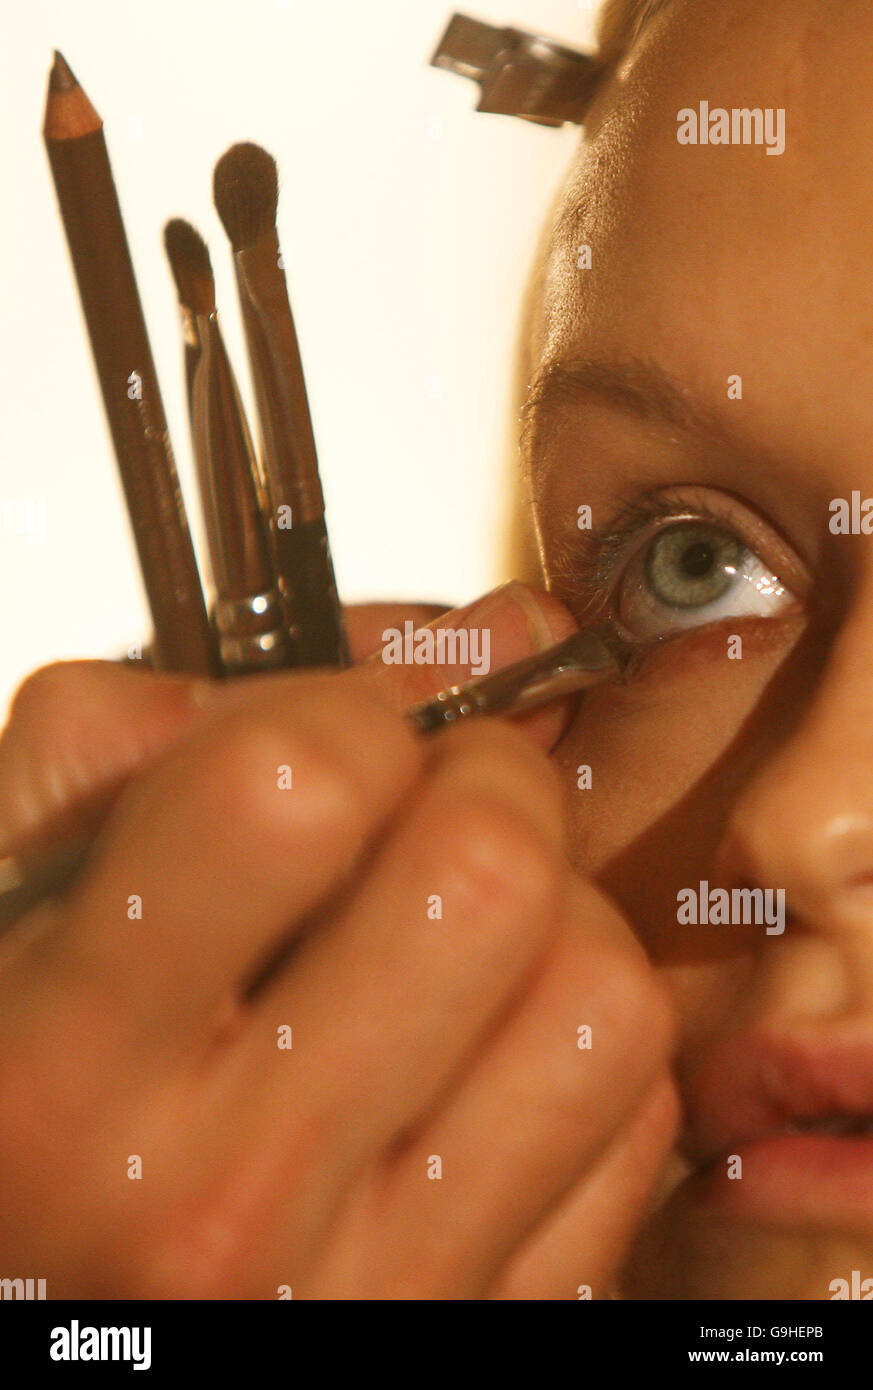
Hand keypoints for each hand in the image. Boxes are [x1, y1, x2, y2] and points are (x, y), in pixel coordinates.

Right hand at [0, 584, 677, 1297]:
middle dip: (480, 778)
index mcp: (61, 1072)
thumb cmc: (13, 1123)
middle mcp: (225, 1201)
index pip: (295, 787)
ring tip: (465, 934)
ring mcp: (374, 1288)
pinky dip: (580, 1039)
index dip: (343, 712)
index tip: (335, 740)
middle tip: (427, 801)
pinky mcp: (482, 1324)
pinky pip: (633, 1117)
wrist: (53, 1318)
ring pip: (599, 996)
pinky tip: (488, 1045)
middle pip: (488, 874)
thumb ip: (119, 747)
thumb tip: (402, 652)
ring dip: (554, 918)